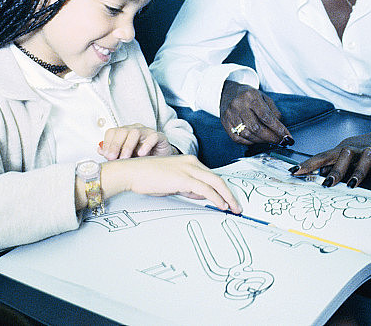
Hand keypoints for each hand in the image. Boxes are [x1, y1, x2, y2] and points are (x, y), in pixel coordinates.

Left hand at [98, 124, 177, 159]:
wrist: (160, 160)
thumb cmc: (142, 158)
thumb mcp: (125, 157)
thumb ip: (112, 153)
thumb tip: (99, 150)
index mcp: (125, 133)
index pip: (112, 131)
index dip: (107, 143)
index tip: (106, 156)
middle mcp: (135, 129)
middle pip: (122, 131)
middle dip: (115, 145)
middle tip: (113, 158)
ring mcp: (147, 132)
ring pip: (135, 132)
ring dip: (128, 146)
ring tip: (125, 158)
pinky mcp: (159, 137)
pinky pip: (152, 137)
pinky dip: (146, 145)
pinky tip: (141, 154)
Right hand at [101, 155, 241, 212]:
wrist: (132, 172)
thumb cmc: (148, 177)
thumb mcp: (172, 182)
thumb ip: (188, 187)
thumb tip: (202, 195)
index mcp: (189, 161)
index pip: (211, 176)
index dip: (223, 189)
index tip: (229, 200)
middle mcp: (191, 162)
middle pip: (218, 178)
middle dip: (230, 194)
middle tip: (238, 206)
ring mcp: (188, 169)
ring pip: (216, 183)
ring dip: (227, 197)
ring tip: (234, 208)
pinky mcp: (184, 178)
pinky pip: (206, 189)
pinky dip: (217, 198)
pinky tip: (221, 206)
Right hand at [219, 80, 292, 145]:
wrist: (228, 92)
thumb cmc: (249, 96)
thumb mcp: (264, 98)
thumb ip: (273, 112)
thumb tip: (281, 130)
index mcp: (250, 96)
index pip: (266, 116)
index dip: (278, 129)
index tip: (287, 137)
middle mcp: (238, 105)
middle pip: (256, 128)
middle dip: (271, 137)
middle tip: (280, 141)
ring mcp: (230, 115)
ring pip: (248, 135)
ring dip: (262, 141)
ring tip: (269, 140)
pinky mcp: (225, 123)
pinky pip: (238, 138)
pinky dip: (249, 142)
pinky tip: (256, 140)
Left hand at [290, 124, 370, 187]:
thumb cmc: (363, 148)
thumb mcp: (345, 154)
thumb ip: (332, 164)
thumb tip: (316, 174)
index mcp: (342, 149)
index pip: (322, 156)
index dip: (308, 164)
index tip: (295, 171)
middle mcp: (356, 149)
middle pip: (344, 155)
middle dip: (336, 170)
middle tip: (328, 184)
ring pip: (366, 158)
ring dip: (358, 172)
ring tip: (352, 184)